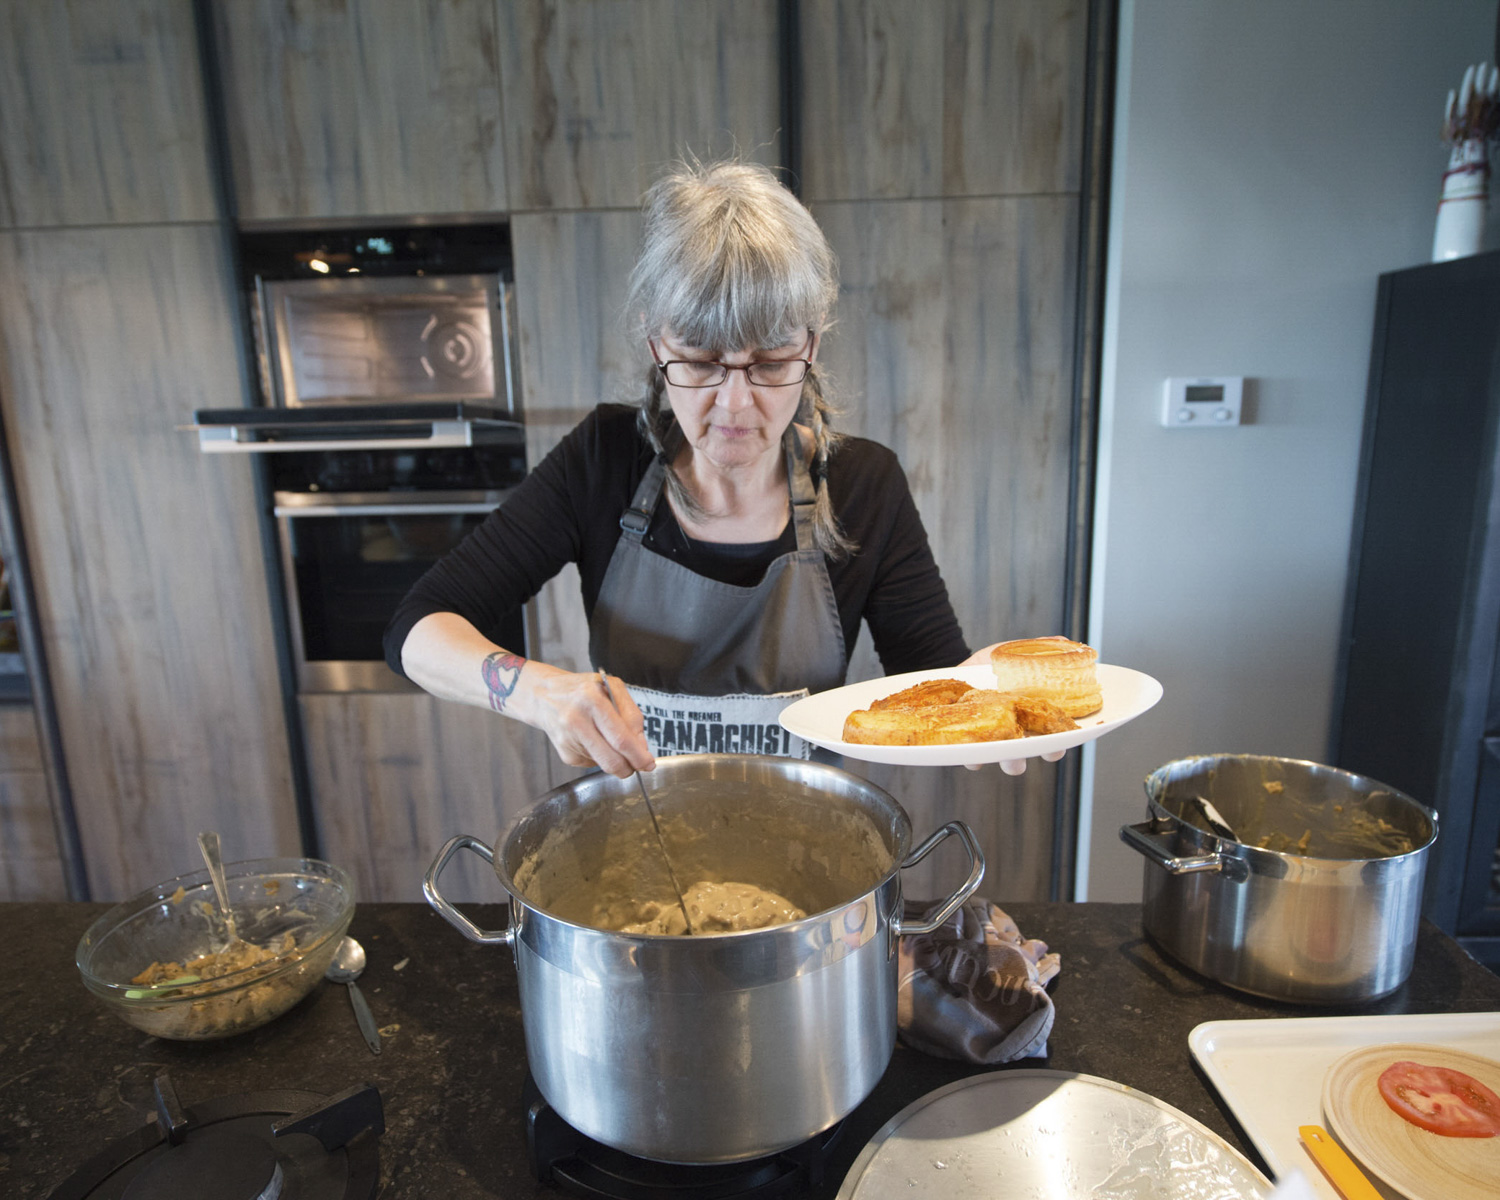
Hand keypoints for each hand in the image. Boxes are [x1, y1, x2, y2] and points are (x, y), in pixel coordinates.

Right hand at [512, 664, 655, 778]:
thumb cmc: (583, 690)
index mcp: (591, 700)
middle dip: (631, 768)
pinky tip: (592, 740)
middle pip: (612, 759)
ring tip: (612, 743)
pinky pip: (592, 763)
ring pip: (604, 764)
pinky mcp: (564, 754)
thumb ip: (630, 716)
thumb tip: (641, 747)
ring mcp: (568, 739)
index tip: (649, 763)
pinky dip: (599, 756)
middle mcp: (576, 720)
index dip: (639, 755)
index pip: (621, 738)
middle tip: (638, 766)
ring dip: (616, 762)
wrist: (544, 695)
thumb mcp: (611, 689)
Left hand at [957, 642, 1065, 772]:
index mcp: (1030, 718)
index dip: (1056, 747)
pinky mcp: (967, 741)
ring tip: (999, 755)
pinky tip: (968, 748)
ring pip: (997, 760)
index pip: (1049, 739)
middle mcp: (1012, 735)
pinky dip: (970, 757)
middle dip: (1025, 761)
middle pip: (1022, 757)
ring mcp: (990, 740)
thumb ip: (1038, 649)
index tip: (1057, 747)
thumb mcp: (1014, 653)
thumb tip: (1064, 641)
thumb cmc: (992, 664)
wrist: (960, 667)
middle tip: (1022, 756)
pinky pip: (969, 756)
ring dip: (1000, 763)